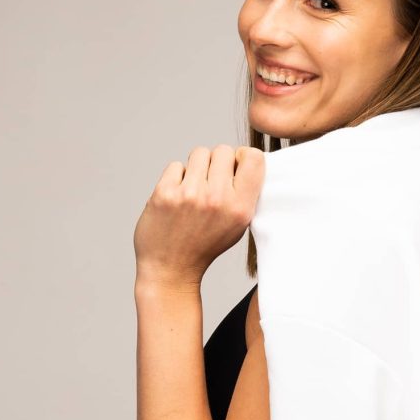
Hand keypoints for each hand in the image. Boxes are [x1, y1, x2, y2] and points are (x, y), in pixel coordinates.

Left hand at [134, 144, 264, 291]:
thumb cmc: (205, 244)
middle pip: (223, 150)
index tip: (234, 169)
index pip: (254, 158)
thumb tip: (243, 159)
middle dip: (216, 163)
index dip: (242, 157)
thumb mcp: (237, 226)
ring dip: (196, 167)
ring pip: (199, 153)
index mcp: (240, 208)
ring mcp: (190, 195)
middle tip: (209, 182)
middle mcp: (217, 199)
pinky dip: (176, 177)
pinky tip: (177, 197)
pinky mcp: (165, 193)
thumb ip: (244, 194)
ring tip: (193, 189)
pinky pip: (176, 165)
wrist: (171, 268)